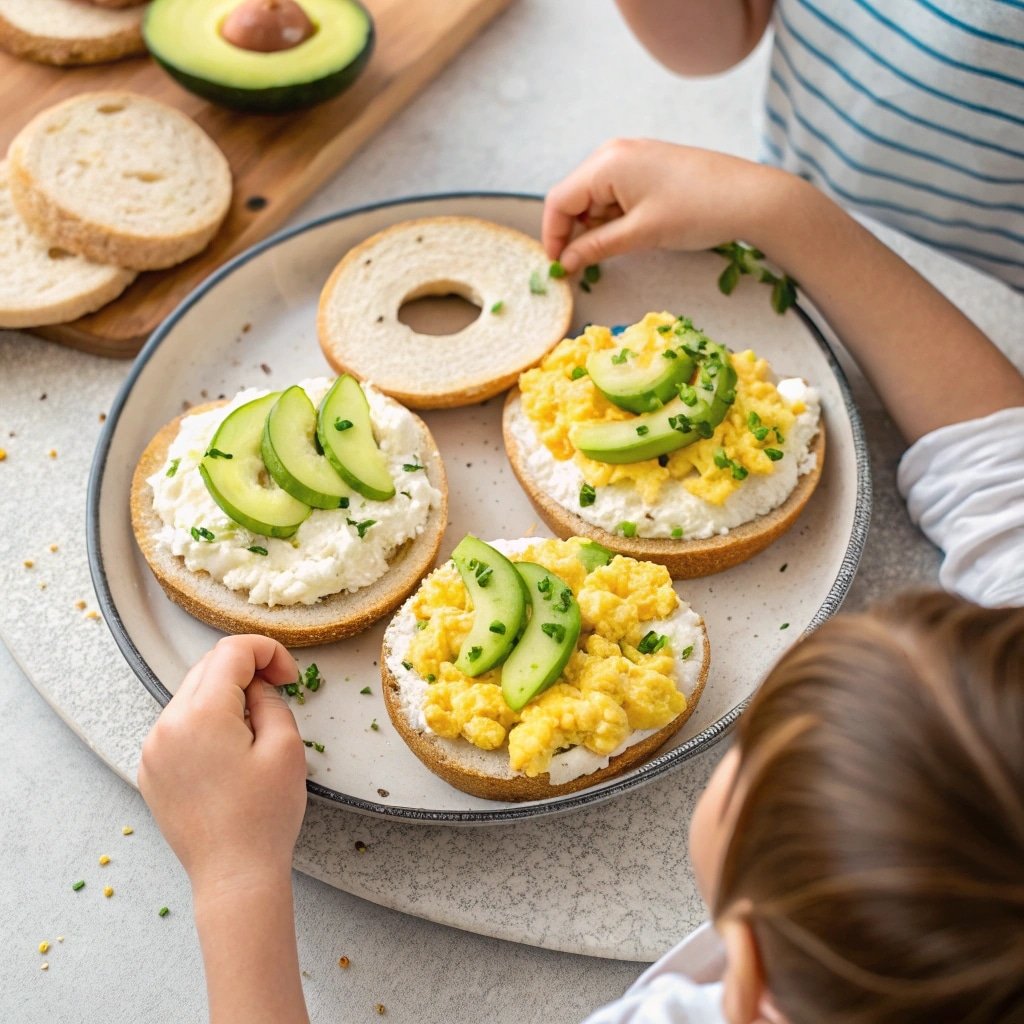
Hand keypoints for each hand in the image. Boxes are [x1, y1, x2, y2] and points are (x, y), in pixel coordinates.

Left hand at [139, 634, 306, 896]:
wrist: (234, 875)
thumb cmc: (265, 817)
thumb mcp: (286, 746)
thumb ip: (271, 699)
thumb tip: (257, 685)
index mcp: (202, 714)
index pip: (232, 651)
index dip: (267, 652)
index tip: (289, 676)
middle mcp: (167, 725)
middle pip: (208, 668)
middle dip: (247, 670)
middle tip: (279, 692)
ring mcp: (153, 748)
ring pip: (192, 695)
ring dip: (225, 696)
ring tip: (254, 729)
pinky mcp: (151, 769)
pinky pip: (179, 726)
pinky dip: (205, 722)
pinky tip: (229, 751)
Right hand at [542, 139, 784, 272]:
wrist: (751, 197)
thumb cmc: (697, 211)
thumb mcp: (640, 234)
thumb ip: (596, 247)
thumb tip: (566, 263)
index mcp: (607, 163)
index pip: (559, 201)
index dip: (553, 237)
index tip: (558, 268)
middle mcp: (613, 152)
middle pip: (574, 197)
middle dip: (575, 232)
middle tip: (583, 265)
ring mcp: (631, 156)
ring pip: (594, 198)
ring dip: (597, 227)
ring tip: (619, 248)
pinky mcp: (647, 166)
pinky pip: (615, 193)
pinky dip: (614, 217)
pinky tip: (631, 233)